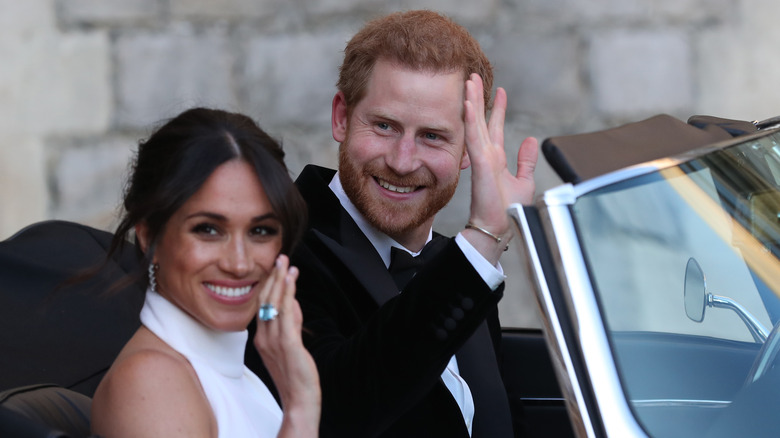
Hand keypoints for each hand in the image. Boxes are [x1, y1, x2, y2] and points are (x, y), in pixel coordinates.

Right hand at [254, 255, 320, 436]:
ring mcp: (274, 341)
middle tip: (280, 257)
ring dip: (281, 281)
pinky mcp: (288, 344)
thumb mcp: (290, 344)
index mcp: (261, 337)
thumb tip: (294, 302)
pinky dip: (288, 295)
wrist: (299, 399)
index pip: (262, 305)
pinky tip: (291, 281)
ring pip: (274, 304)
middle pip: (265, 301)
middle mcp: (264, 337)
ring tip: (286, 263)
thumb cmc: (295, 374)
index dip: (269, 285)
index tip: (276, 268)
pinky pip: (286, 314)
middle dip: (273, 277)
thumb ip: (291, 323)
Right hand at [463, 74, 538, 262]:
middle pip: (481, 120)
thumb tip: (531, 140)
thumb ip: (526, 160)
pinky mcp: (480, 164)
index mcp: (496, 159)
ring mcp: (481, 159)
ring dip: (471, 102)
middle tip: (474, 76)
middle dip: (478, 98)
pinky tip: (467, 104)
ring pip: (474, 124)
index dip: (497, 108)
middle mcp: (486, 155)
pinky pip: (474, 138)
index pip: (495, 127)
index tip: (499, 91)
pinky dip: (470, 120)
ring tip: (469, 81)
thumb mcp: (524, 181)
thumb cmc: (508, 211)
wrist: (499, 228)